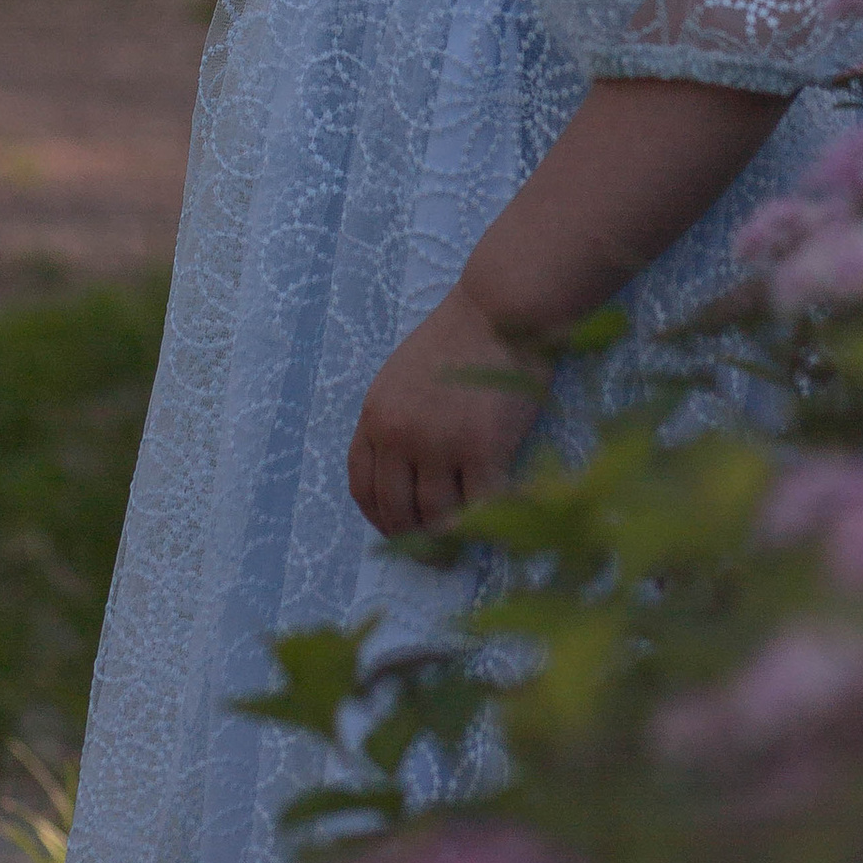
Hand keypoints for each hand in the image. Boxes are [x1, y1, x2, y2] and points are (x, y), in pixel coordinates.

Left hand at [347, 279, 545, 538]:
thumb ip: (396, 421)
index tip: (398, 531)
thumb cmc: (459, 338)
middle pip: (397, 511)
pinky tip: (496, 521)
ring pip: (437, 516)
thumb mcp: (402, 376)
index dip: (378, 517)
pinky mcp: (482, 449)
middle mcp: (399, 433)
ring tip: (465, 544)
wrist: (500, 308)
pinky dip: (487, 521)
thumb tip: (403, 479)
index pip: (362, 485)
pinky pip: (479, 507)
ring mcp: (440, 443)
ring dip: (451, 538)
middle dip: (415, 540)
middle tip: (436, 554)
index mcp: (376, 414)